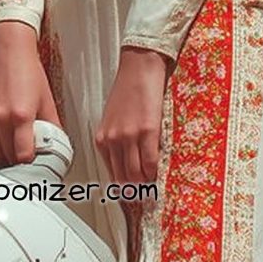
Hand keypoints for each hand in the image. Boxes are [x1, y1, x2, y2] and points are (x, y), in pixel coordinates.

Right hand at [0, 21, 60, 166]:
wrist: (9, 49)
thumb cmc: (31, 71)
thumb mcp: (47, 99)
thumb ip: (52, 124)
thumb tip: (57, 144)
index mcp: (21, 116)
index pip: (23, 156)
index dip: (32, 162)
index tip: (39, 160)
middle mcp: (2, 118)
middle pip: (8, 157)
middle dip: (20, 161)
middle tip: (31, 159)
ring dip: (7, 155)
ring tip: (19, 151)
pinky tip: (7, 141)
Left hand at [95, 46, 170, 185]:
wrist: (139, 67)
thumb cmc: (128, 90)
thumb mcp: (113, 118)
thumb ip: (116, 141)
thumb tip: (126, 163)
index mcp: (102, 138)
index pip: (112, 174)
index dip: (124, 188)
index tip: (132, 195)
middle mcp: (113, 140)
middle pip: (123, 178)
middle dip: (135, 190)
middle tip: (146, 194)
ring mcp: (129, 136)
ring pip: (136, 175)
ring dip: (146, 184)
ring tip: (154, 186)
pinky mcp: (147, 131)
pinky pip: (151, 163)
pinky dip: (155, 172)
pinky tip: (160, 172)